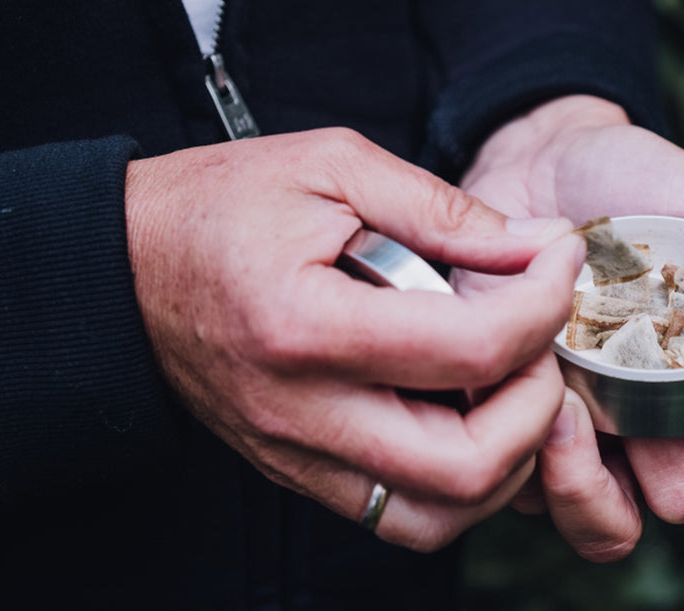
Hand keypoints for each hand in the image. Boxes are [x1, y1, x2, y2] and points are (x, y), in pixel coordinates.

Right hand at [125, 128, 585, 551]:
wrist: (125, 269)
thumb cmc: (221, 207)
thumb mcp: (333, 168)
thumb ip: (442, 209)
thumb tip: (536, 244)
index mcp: (308, 325)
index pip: (470, 349)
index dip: (544, 304)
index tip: (559, 259)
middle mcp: (303, 412)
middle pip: (469, 465)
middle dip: (539, 406)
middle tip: (540, 343)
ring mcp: (299, 456)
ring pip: (441, 514)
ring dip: (507, 459)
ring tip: (508, 386)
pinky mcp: (301, 474)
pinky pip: (403, 516)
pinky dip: (460, 482)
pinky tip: (464, 415)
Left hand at [458, 96, 683, 559]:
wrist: (546, 151)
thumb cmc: (646, 187)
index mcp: (679, 401)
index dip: (678, 477)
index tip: (658, 420)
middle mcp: (609, 422)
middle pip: (607, 526)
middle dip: (589, 492)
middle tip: (571, 414)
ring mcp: (539, 410)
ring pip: (533, 504)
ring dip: (529, 452)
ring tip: (531, 371)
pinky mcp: (480, 390)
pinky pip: (474, 445)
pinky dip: (481, 409)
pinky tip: (491, 350)